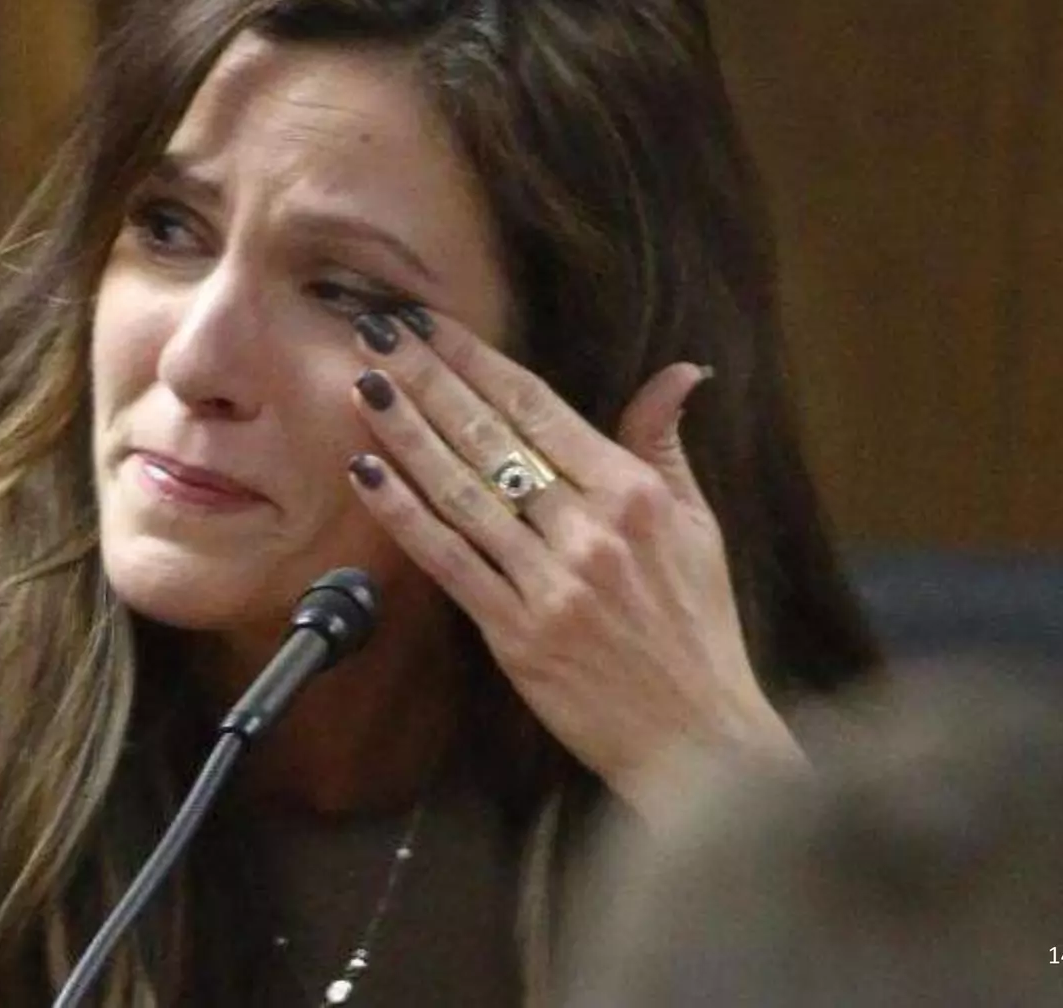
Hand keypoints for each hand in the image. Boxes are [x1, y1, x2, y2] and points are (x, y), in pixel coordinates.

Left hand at [346, 309, 803, 823]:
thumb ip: (666, 444)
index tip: (430, 323)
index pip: (537, 407)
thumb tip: (680, 370)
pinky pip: (449, 561)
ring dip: (406, 434)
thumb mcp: (699, 526)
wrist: (697, 739)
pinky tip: (368, 473)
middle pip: (489, 438)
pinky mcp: (516, 634)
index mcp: (631, 493)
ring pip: (461, 491)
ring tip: (363, 386)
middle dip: (428, 380)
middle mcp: (588, 529)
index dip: (477, 360)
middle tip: (375, 333)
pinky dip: (405, 515)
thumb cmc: (699, 630)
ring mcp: (549, 582)